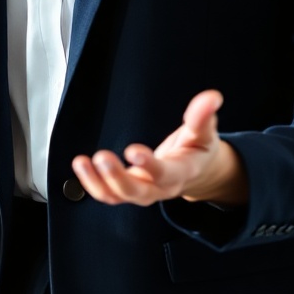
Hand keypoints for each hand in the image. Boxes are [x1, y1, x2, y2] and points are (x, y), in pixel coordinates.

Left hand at [68, 88, 248, 208]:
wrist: (196, 173)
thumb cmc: (197, 150)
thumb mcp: (203, 132)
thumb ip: (203, 116)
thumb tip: (212, 97)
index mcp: (181, 173)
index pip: (165, 173)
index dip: (150, 165)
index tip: (133, 151)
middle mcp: (161, 188)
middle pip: (138, 192)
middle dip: (118, 177)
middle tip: (102, 156)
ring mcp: (143, 191)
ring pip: (118, 196)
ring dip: (98, 182)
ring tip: (81, 162)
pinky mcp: (128, 190)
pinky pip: (108, 195)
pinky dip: (91, 184)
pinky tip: (81, 165)